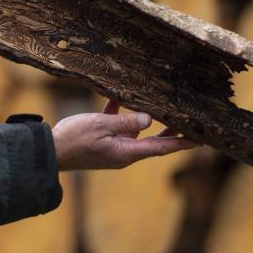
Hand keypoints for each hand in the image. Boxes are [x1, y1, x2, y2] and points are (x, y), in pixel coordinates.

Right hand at [51, 100, 197, 170]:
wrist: (51, 151)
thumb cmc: (74, 139)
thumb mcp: (101, 126)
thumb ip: (126, 121)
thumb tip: (149, 119)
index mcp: (126, 152)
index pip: (161, 148)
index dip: (182, 142)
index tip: (201, 140)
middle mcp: (123, 152)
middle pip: (153, 142)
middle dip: (170, 132)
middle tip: (189, 122)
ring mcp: (112, 148)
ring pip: (134, 132)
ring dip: (145, 120)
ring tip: (159, 106)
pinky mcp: (101, 142)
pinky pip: (116, 127)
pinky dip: (120, 115)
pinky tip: (118, 100)